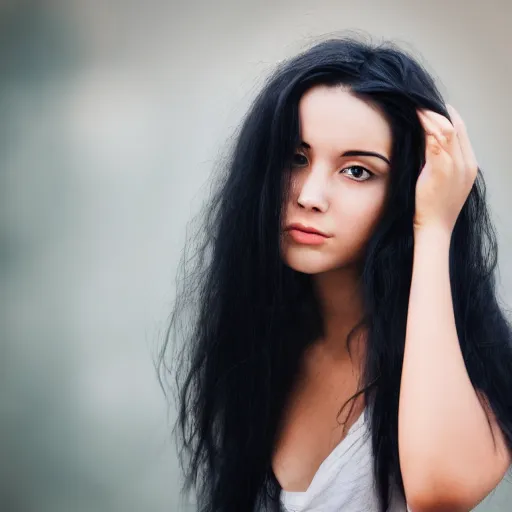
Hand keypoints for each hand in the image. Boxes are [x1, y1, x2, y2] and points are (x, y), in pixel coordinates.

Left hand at [414, 105, 477, 234]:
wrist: (435, 227)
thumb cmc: (435, 208)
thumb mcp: (444, 183)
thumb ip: (443, 165)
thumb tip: (430, 150)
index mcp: (470, 165)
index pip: (462, 132)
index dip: (450, 117)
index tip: (436, 108)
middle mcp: (466, 163)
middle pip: (455, 127)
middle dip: (438, 113)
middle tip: (422, 104)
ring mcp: (456, 166)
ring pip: (446, 130)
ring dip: (430, 117)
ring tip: (416, 108)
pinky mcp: (441, 169)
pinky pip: (434, 141)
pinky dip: (426, 127)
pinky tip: (415, 119)